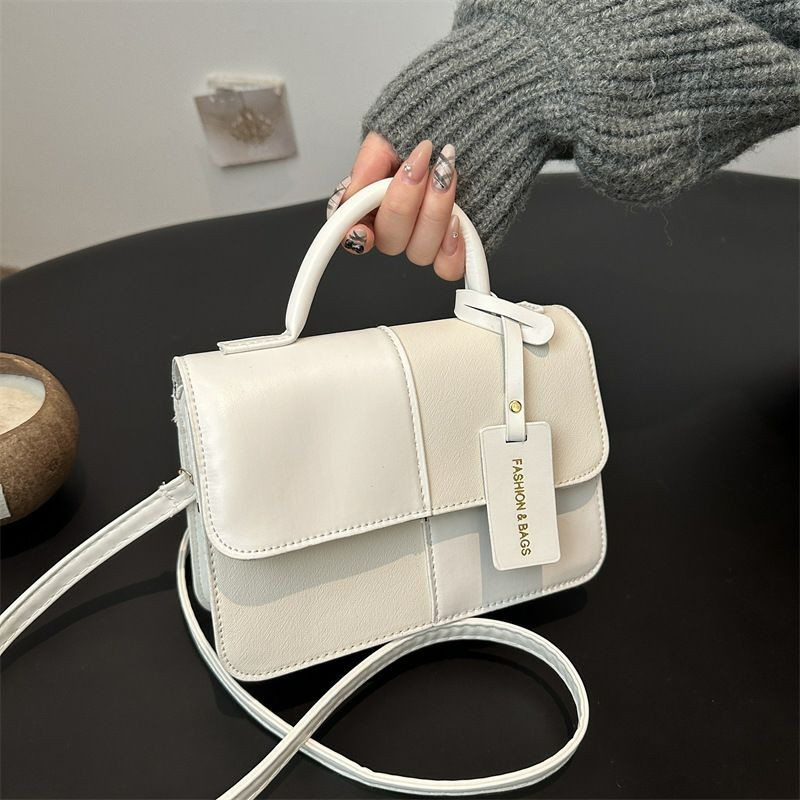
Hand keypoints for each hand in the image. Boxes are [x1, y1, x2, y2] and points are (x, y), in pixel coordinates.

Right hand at [326, 133, 464, 280]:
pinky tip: (457, 221)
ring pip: (420, 252)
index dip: (355, 236)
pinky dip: (452, 249)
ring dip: (433, 215)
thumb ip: (370, 161)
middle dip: (404, 203)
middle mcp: (400, 223)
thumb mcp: (394, 129)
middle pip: (390, 240)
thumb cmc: (437, 119)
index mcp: (375, 198)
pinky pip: (448, 268)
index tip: (364, 230)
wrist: (480, 114)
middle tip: (420, 168)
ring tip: (445, 177)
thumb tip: (351, 193)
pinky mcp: (456, 244)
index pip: (353, 230)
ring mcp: (428, 236)